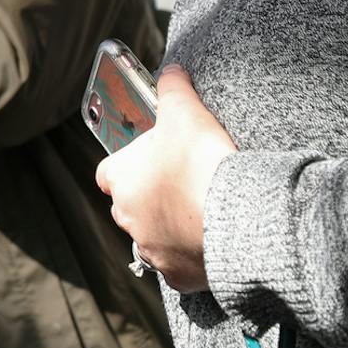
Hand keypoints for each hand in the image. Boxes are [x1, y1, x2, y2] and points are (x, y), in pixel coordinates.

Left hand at [95, 64, 237, 293]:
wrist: (239, 218)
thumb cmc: (202, 162)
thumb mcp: (186, 112)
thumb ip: (173, 88)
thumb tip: (171, 71)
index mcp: (120, 181)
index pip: (108, 172)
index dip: (126, 165)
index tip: (147, 160)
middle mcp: (128, 219)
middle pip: (131, 206)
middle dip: (151, 196)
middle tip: (183, 184)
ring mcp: (152, 250)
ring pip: (153, 237)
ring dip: (171, 226)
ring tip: (201, 213)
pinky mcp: (179, 276)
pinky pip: (181, 264)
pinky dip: (192, 254)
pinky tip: (213, 240)